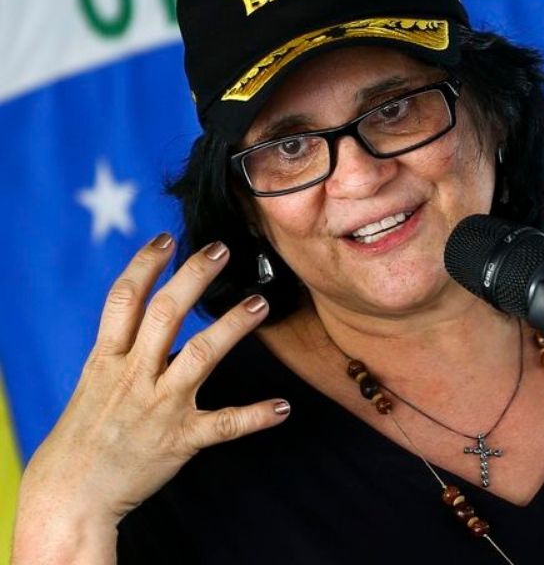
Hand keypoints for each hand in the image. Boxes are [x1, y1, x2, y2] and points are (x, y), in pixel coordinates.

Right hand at [14, 234, 289, 560]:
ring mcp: (159, 407)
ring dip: (232, 326)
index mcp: (106, 360)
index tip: (166, 238)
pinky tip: (283, 407)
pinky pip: (225, 424)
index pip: (123, 301)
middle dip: (192, 277)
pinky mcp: (181, 439)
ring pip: (201, 355)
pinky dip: (256, 416)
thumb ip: (126, 351)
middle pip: (164, 314)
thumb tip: (158, 318)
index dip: (144, 266)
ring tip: (259, 301)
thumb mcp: (96, 384)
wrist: (71, 493)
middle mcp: (133, 377)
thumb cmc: (86, 433)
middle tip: (220, 249)